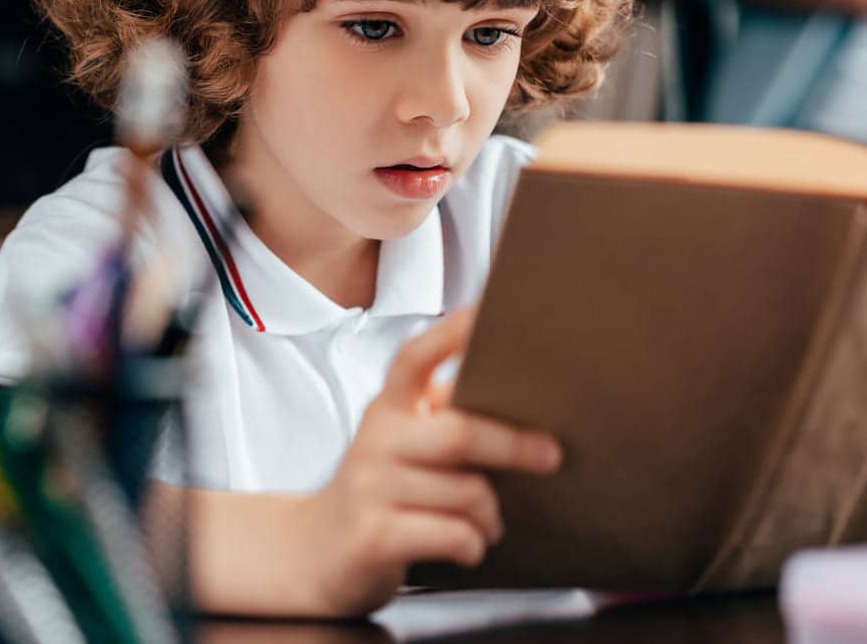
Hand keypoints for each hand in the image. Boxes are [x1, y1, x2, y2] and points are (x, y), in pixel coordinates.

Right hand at [301, 308, 561, 615]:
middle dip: (513, 446)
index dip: (449, 335)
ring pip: (467, 493)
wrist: (315, 554)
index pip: (414, 360)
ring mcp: (370, 488)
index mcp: (387, 409)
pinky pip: (453, 535)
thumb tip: (519, 413)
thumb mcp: (401, 448)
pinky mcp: (374, 536)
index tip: (482, 313)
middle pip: (459, 433)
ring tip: (488, 522)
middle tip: (551, 455)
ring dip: (491, 515)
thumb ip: (443, 423)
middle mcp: (376, 441)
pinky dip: (474, 544)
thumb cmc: (381, 494)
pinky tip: (468, 545)